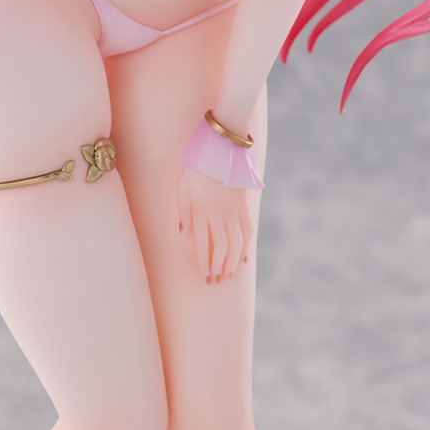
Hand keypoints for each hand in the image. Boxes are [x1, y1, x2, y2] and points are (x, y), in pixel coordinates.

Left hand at [176, 166, 253, 282]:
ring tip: (229, 275)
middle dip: (219, 267)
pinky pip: (247, 229)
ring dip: (233, 261)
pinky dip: (247, 246)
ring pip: (236, 242)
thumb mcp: (181, 184)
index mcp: (201, 210)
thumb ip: (182, 210)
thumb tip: (183, 234)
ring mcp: (233, 210)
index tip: (205, 277)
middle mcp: (219, 214)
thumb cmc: (197, 165)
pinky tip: (245, 258)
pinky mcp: (243, 205)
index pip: (202, 244)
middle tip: (216, 281)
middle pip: (221, 247)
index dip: (204, 263)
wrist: (222, 147)